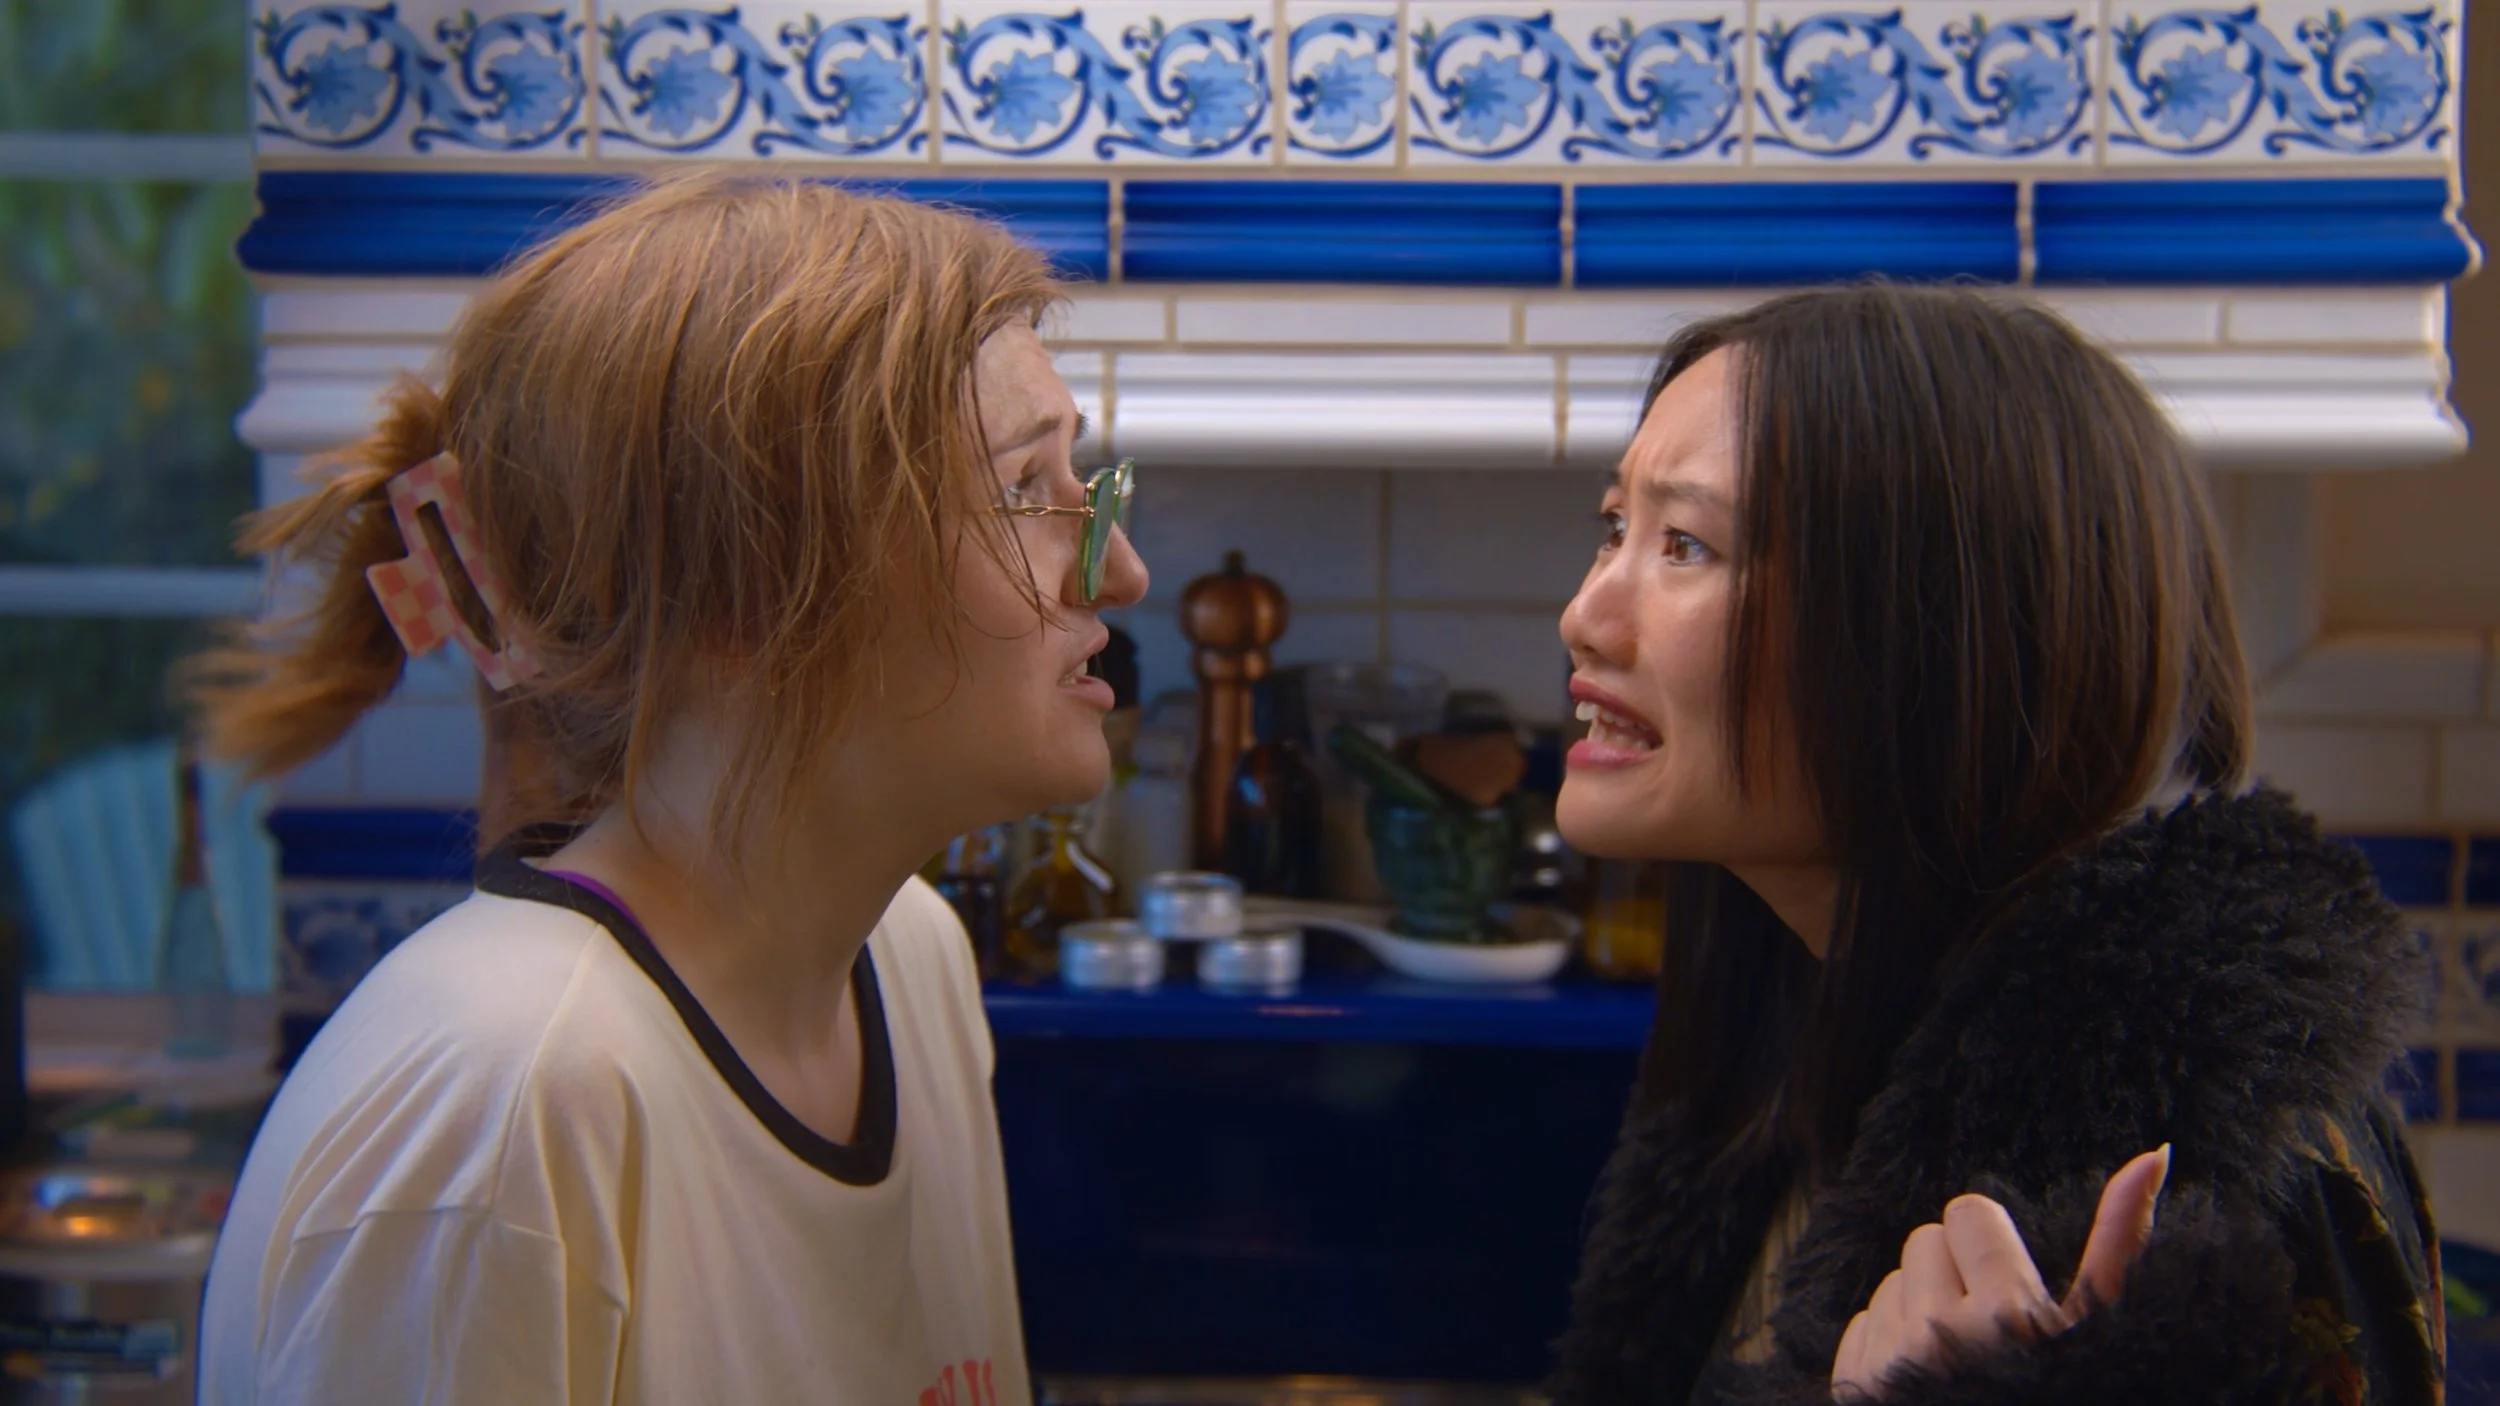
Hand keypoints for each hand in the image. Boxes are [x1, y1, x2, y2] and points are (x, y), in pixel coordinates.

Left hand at [1830, 1145, 2170, 1401]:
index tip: (2012, 1291)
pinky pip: (1862, 1324)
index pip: (1965, 1212)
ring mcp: (1891, 1366)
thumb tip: (2156, 1152)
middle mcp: (1941, 1338)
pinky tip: (1929, 1382)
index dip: (1992, 1248)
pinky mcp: (1856, 1388)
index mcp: (2008, 1316)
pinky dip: (1890, 1344)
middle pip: (1924, 1240)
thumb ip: (2120, 1240)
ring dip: (1923, 1310)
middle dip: (1956, 1274)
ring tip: (1964, 1363)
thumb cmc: (2070, 1387)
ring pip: (1893, 1282)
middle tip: (1991, 1331)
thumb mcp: (2099, 1327)